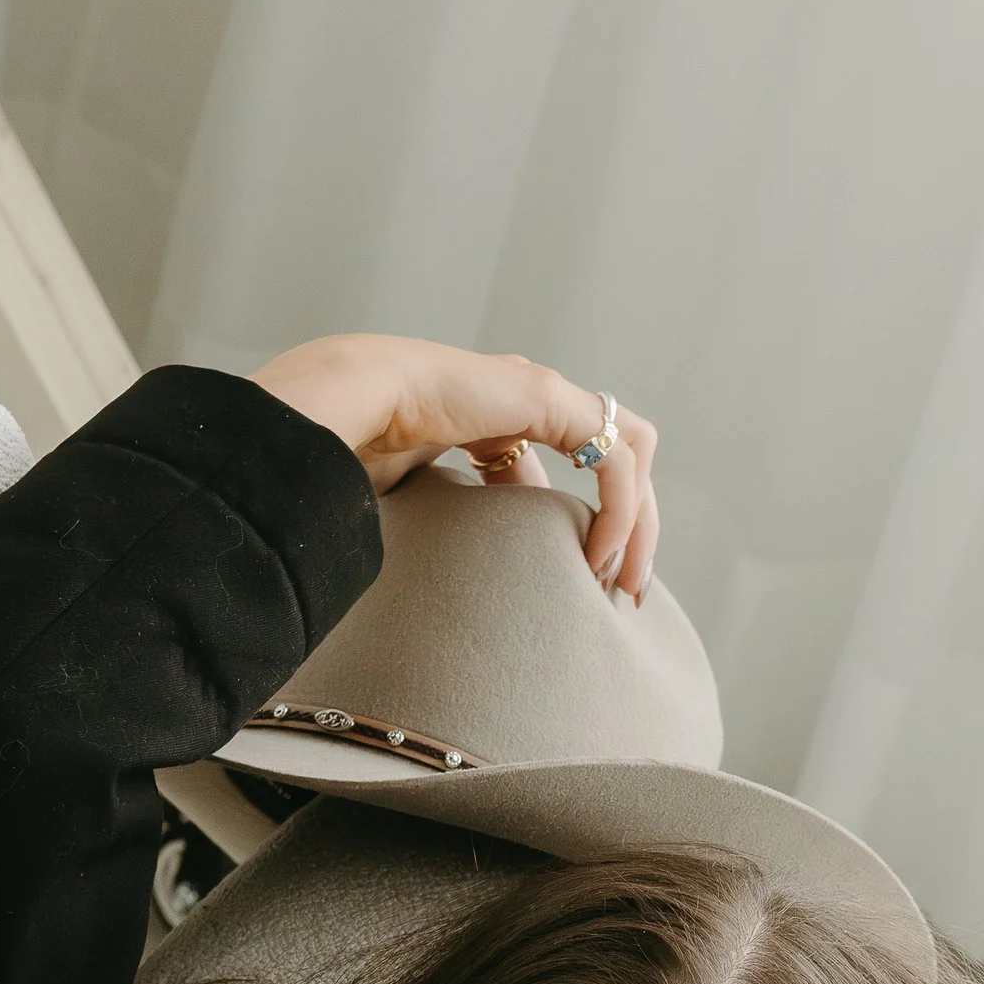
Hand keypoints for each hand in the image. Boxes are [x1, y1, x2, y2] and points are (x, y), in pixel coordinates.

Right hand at [250, 331, 658, 596]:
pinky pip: (615, 457)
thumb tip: (445, 591)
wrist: (343, 407)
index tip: (588, 579)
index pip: (570, 461)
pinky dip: (621, 510)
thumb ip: (450, 527)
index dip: (591, 519)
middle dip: (631, 524)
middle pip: (613, 456)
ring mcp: (542, 393)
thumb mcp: (418, 505)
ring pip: (631, 451)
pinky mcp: (549, 399)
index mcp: (498, 416)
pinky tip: (598, 555)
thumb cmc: (354, 453)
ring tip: (624, 580)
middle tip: (627, 590)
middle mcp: (528, 399)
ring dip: (640, 520)